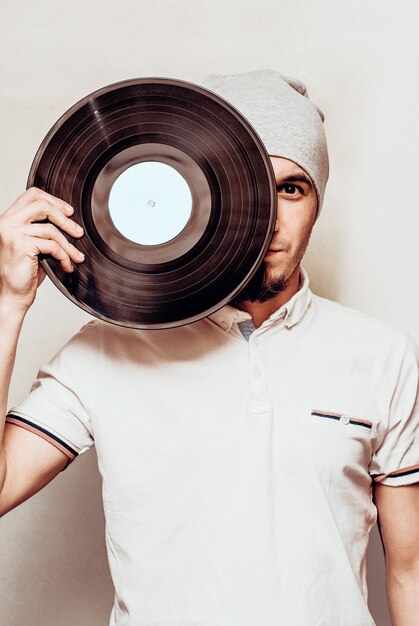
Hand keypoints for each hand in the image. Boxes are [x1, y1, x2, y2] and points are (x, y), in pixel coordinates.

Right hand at [0, 187, 84, 313]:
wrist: (11, 296)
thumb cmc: (23, 274)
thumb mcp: (33, 246)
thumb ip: (42, 230)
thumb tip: (68, 221)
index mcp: (7, 219)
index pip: (31, 195)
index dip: (53, 201)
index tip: (69, 212)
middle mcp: (6, 223)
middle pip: (41, 204)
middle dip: (64, 218)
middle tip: (78, 232)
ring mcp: (11, 232)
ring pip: (50, 229)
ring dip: (68, 245)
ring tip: (76, 257)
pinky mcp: (20, 245)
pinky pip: (52, 245)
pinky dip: (64, 256)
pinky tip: (67, 266)